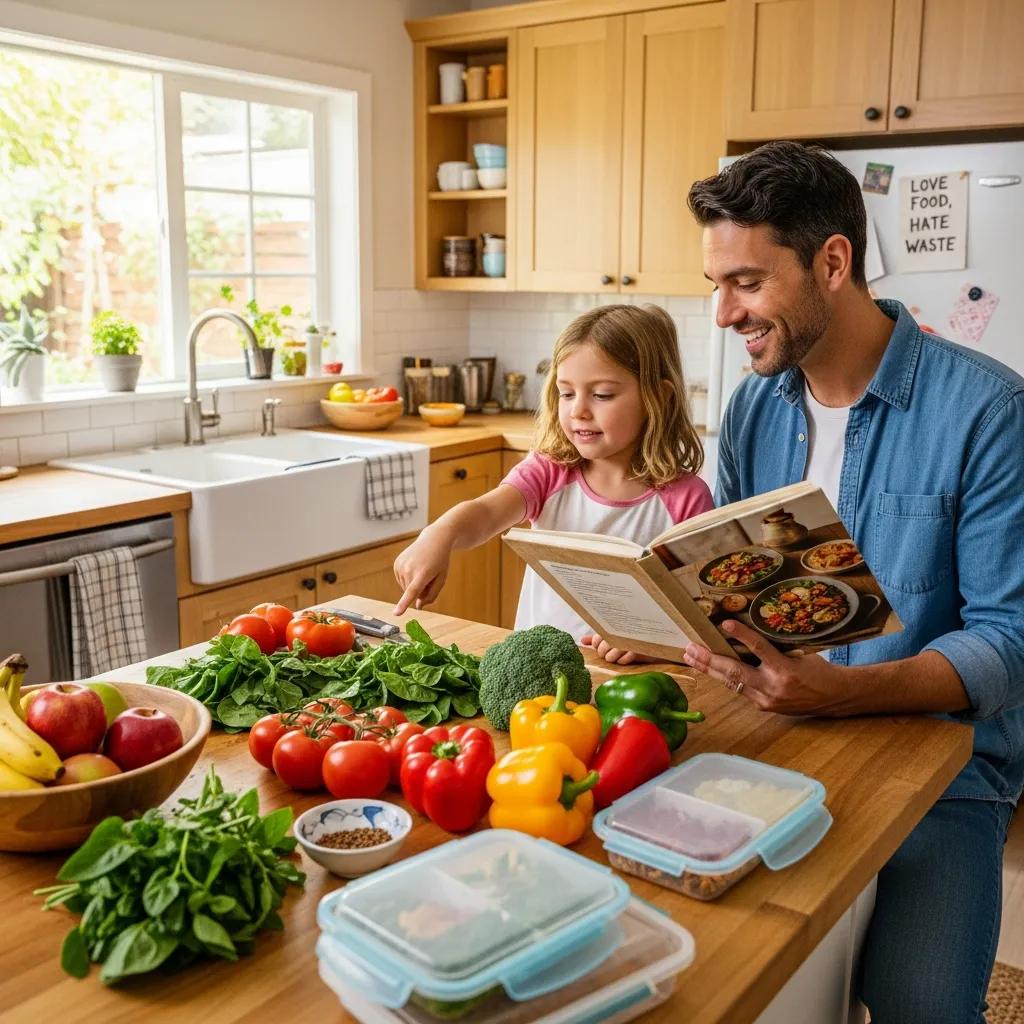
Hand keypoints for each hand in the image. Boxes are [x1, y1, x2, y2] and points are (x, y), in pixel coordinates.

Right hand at [393, 530, 451, 614]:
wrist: (434, 540)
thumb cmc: (440, 560)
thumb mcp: (442, 578)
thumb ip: (431, 595)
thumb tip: (418, 606)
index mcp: (423, 573)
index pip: (412, 591)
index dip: (403, 603)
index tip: (396, 613)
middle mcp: (409, 568)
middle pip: (412, 593)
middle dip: (420, 590)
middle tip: (429, 576)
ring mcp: (400, 565)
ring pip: (405, 588)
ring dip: (414, 584)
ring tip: (422, 569)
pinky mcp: (396, 564)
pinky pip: (401, 581)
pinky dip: (408, 579)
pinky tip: (415, 567)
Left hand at [581, 633, 652, 665]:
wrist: (654, 640)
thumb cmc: (630, 638)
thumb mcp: (612, 636)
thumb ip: (597, 638)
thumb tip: (582, 640)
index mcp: (613, 626)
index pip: (597, 638)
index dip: (596, 643)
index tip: (599, 645)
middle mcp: (620, 633)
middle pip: (603, 648)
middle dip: (603, 653)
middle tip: (608, 652)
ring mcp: (629, 642)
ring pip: (611, 656)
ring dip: (612, 658)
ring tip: (616, 656)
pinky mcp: (638, 650)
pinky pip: (624, 660)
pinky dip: (623, 661)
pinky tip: (625, 658)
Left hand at [681, 619, 847, 715]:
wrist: (835, 697)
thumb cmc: (819, 670)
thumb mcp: (799, 654)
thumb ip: (775, 648)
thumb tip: (747, 635)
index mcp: (785, 670)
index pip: (759, 649)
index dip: (741, 635)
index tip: (724, 624)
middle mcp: (773, 687)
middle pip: (735, 672)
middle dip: (709, 659)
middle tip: (689, 648)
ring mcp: (766, 700)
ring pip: (731, 682)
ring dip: (709, 669)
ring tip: (690, 657)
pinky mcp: (764, 706)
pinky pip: (739, 689)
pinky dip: (724, 677)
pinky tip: (708, 668)